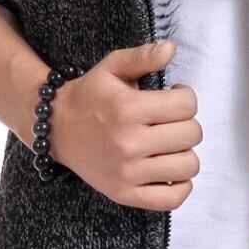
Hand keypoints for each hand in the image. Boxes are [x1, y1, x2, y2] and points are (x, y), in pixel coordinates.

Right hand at [45, 40, 201, 210]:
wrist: (57, 129)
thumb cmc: (90, 95)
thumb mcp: (112, 67)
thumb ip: (143, 56)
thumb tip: (171, 48)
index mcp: (126, 108)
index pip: (187, 104)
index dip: (185, 96)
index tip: (172, 96)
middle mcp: (127, 143)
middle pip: (191, 134)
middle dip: (186, 122)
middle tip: (169, 120)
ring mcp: (127, 173)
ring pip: (188, 166)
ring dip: (185, 152)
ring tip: (169, 143)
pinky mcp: (124, 194)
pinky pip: (172, 199)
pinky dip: (181, 186)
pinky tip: (170, 169)